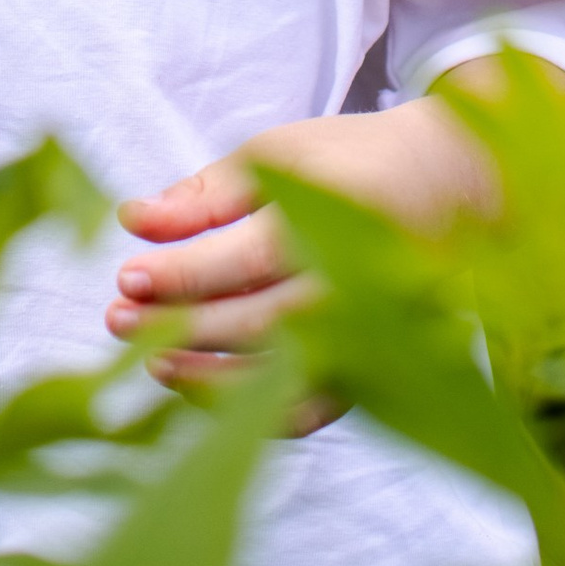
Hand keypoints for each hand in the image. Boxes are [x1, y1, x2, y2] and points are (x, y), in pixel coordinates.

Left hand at [107, 72, 506, 413]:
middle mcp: (353, 293)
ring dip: (206, 378)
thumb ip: (207, 193)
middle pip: (254, 325)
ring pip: (279, 381)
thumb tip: (132, 219)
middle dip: (178, 327)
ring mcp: (366, 342)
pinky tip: (201, 388)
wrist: (448, 188)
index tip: (125, 277)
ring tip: (150, 361)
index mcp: (332, 223)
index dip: (180, 275)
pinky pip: (307, 412)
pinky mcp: (368, 374)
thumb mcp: (278, 152)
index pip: (242, 264)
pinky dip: (252, 410)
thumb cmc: (350, 162)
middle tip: (116, 320)